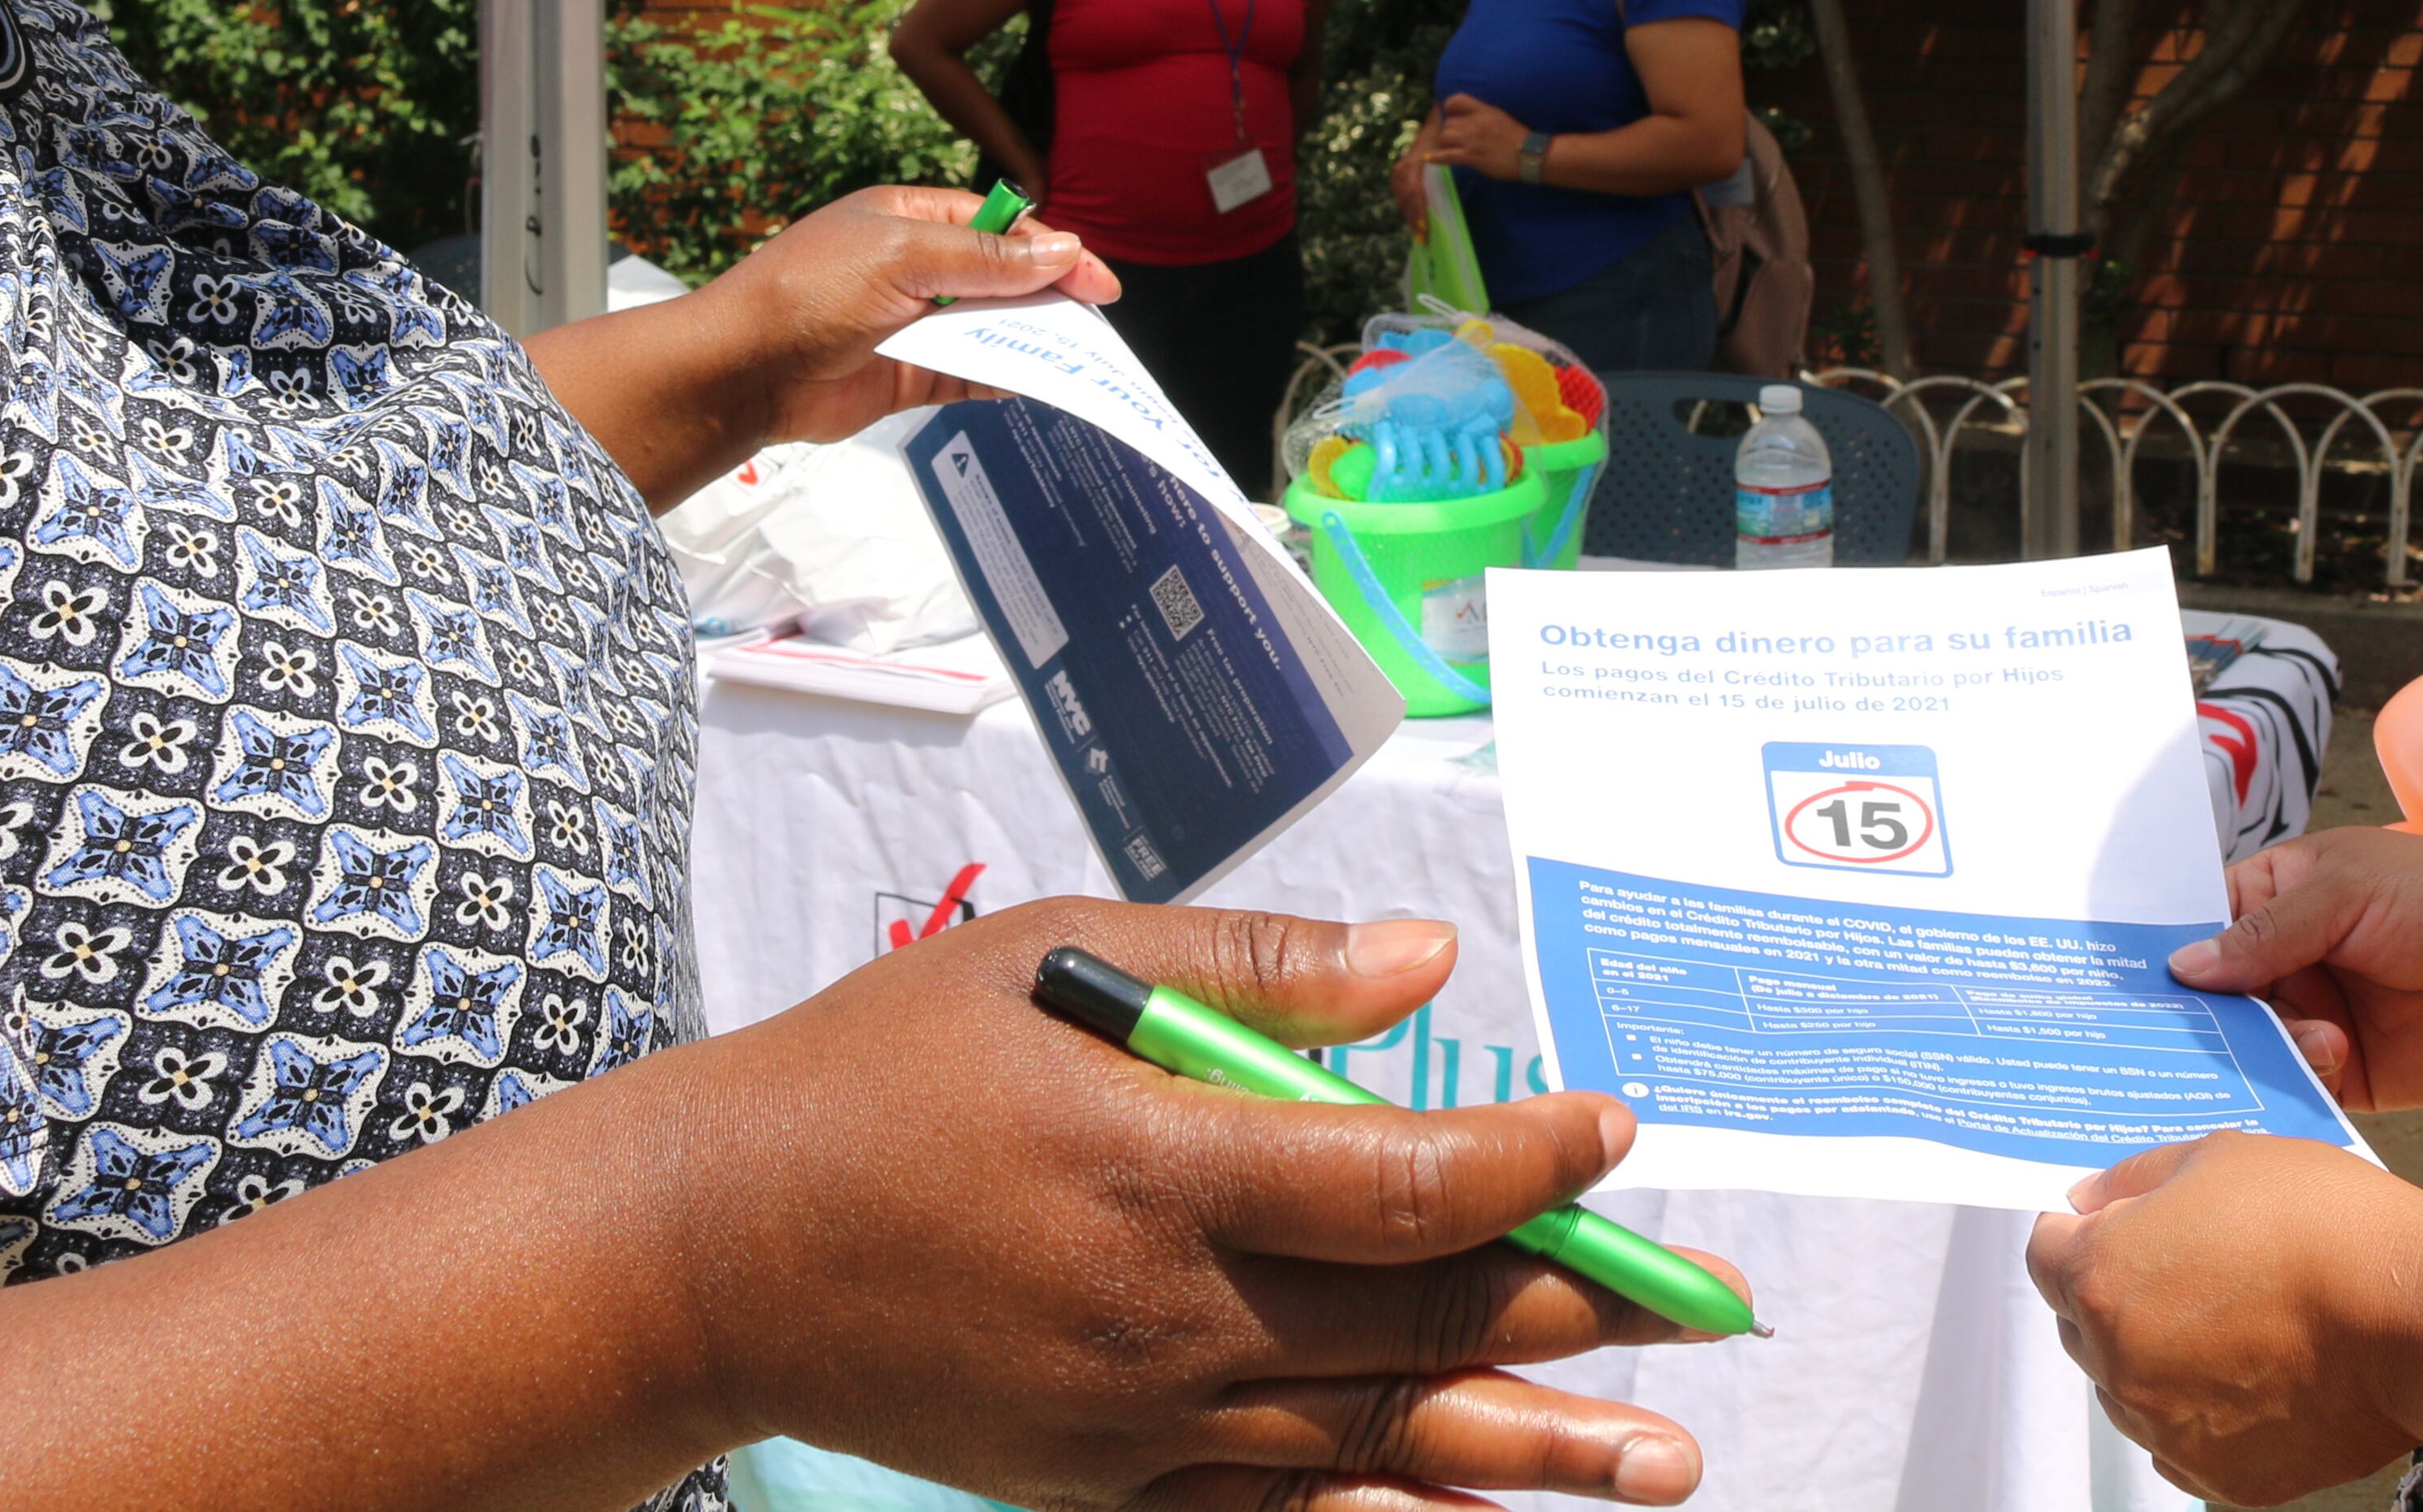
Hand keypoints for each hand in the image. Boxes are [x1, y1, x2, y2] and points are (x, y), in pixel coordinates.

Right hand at [682, 898, 1735, 1507]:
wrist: (713, 1249)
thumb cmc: (884, 1071)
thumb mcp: (1057, 962)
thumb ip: (1251, 967)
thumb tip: (1426, 964)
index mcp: (1155, 1163)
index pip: (1392, 1182)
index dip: (1524, 1164)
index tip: (1613, 1133)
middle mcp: (1161, 1311)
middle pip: (1411, 1319)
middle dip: (1577, 1313)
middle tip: (1709, 1310)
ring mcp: (1135, 1418)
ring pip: (1371, 1433)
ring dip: (1527, 1444)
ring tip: (1658, 1459)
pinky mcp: (1104, 1482)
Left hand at [698, 183, 1122, 451]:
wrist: (738, 371)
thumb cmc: (809, 293)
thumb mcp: (903, 256)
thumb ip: (986, 258)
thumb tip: (1062, 249)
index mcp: (909, 219)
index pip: (1000, 225)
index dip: (1052, 249)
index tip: (1096, 281)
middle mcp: (913, 267)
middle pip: (1001, 276)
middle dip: (1049, 295)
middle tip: (1098, 320)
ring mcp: (911, 323)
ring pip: (990, 327)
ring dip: (1032, 338)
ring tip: (1080, 356)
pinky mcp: (906, 375)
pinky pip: (969, 374)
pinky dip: (1003, 378)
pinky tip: (1035, 384)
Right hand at [1395, 119, 1436, 236]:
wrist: (1435, 127)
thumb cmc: (1445, 143)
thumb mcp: (1446, 156)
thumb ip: (1444, 177)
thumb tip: (1445, 203)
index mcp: (1413, 165)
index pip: (1414, 193)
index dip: (1419, 212)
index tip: (1425, 229)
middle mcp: (1402, 170)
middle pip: (1406, 200)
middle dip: (1414, 220)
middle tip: (1423, 239)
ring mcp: (1398, 173)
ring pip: (1402, 201)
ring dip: (1411, 218)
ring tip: (1419, 235)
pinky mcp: (1398, 176)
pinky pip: (1402, 197)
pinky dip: (1409, 211)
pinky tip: (1415, 222)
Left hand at [1422, 94, 1532, 181]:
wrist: (1531, 155)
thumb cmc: (1520, 138)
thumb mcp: (1501, 117)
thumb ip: (1484, 115)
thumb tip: (1471, 117)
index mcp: (1484, 110)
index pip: (1456, 100)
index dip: (1449, 107)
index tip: (1452, 115)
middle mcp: (1476, 123)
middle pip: (1449, 123)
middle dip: (1450, 131)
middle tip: (1458, 139)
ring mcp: (1473, 141)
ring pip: (1445, 137)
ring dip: (1447, 143)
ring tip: (1454, 148)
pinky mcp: (1472, 157)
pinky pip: (1447, 155)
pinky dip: (1436, 157)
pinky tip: (1428, 158)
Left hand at [2029, 1133, 2422, 1507]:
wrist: (2417, 1315)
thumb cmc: (2324, 1224)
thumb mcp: (2216, 1155)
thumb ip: (2134, 1180)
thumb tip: (2090, 1200)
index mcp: (2103, 1279)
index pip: (2045, 1254)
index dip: (2081, 1230)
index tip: (2119, 1223)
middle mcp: (2119, 1365)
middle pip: (2082, 1324)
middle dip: (2117, 1291)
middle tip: (2189, 1264)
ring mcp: (2169, 1432)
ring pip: (2130, 1390)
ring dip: (2158, 1356)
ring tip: (2237, 1319)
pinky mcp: (2223, 1479)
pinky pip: (2183, 1445)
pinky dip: (2203, 1413)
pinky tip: (2255, 1373)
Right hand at [2176, 827, 2422, 1112]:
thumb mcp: (2345, 893)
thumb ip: (2263, 932)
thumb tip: (2182, 965)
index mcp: (2277, 897)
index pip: (2201, 924)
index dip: (2167, 950)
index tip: (2130, 980)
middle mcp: (2287, 960)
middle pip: (2214, 995)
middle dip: (2200, 1011)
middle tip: (2178, 1028)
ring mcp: (2313, 1018)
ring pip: (2249, 1043)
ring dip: (2259, 1042)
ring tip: (2307, 1032)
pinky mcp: (2346, 1073)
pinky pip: (2296, 1084)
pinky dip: (2295, 1079)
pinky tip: (2328, 1055)